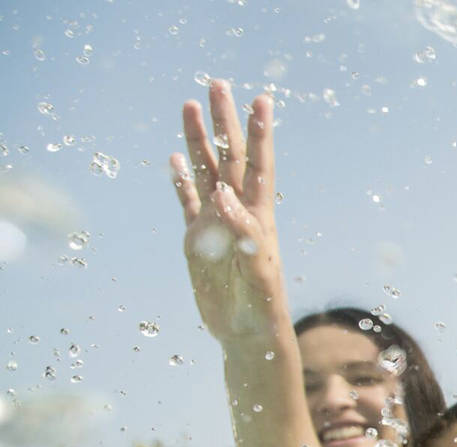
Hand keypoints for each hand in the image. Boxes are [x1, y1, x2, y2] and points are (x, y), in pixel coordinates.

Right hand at [171, 80, 283, 345]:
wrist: (247, 332)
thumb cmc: (261, 305)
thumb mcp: (255, 268)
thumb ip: (243, 231)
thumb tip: (223, 194)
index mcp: (257, 215)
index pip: (258, 164)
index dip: (259, 133)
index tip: (262, 100)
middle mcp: (236, 211)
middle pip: (229, 156)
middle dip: (224, 120)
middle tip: (217, 83)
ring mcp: (215, 223)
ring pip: (205, 171)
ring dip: (197, 140)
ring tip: (189, 106)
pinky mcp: (197, 240)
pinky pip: (187, 203)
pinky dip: (181, 181)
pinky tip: (174, 160)